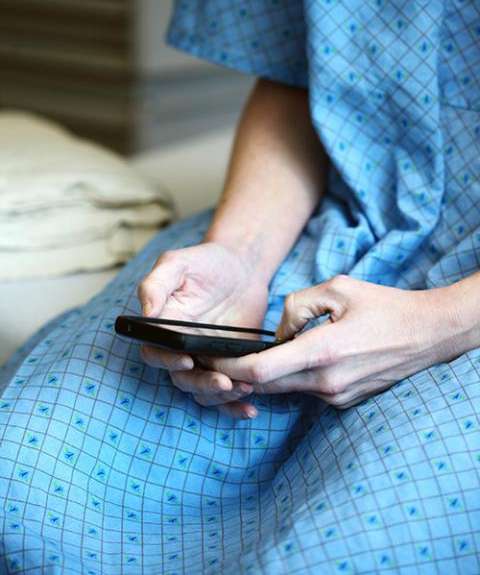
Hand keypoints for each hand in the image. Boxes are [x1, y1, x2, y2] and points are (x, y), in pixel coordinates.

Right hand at [137, 242, 268, 417]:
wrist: (242, 267)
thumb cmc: (206, 261)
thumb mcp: (178, 262)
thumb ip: (156, 284)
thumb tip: (146, 314)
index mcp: (163, 326)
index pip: (155, 352)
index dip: (166, 360)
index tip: (186, 360)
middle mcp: (180, 348)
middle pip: (181, 378)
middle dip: (202, 385)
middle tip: (224, 383)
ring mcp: (205, 359)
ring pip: (203, 391)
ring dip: (221, 398)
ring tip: (245, 389)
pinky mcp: (228, 365)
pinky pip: (226, 392)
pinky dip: (235, 405)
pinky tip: (251, 408)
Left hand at [201, 274, 465, 408]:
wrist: (428, 334)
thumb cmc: (384, 306)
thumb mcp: (338, 288)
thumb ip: (296, 306)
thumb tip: (278, 334)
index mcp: (323, 352)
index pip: (263, 371)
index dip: (231, 369)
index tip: (210, 362)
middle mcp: (327, 382)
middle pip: (268, 387)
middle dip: (240, 377)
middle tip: (216, 362)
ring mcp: (337, 396)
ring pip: (286, 390)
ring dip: (266, 377)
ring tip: (249, 358)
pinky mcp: (344, 401)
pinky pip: (306, 391)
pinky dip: (291, 378)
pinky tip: (292, 360)